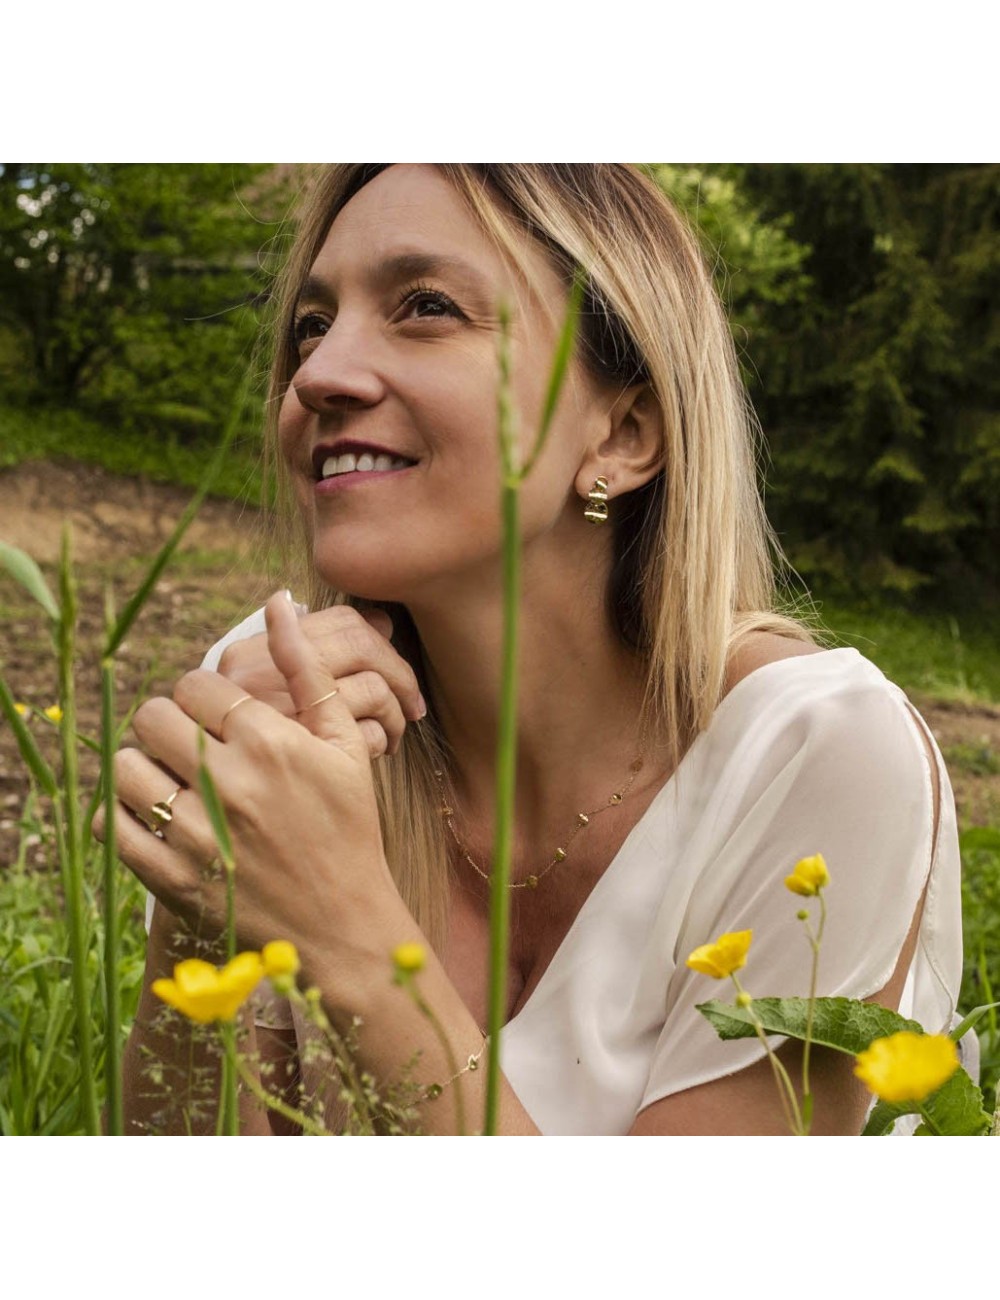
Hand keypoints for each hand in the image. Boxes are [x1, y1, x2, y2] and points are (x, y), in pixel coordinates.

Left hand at [104, 592, 408, 971]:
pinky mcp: (172, 877)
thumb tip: (279, 601)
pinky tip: (158, 819)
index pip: (195, 684)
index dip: (201, 696)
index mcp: (270, 741)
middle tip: (190, 746)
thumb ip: (309, 670)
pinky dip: (125, 815)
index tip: (217, 718)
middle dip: (167, 725)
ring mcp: (197, 833)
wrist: (342, 926)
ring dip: (143, 768)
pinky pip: (113, 824)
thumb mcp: (343, 745)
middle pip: (153, 717)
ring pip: (126, 767)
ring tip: (173, 782)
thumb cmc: (348, 827)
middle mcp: (230, 782)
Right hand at [216, 603, 425, 758]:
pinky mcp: (307, 758)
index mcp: (248, 654)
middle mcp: (259, 679)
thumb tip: (383, 622)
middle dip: (399, 672)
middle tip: (411, 702)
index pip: (340, 620)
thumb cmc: (256, 752)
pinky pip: (368, 733)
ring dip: (395, 713)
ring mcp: (282, 717)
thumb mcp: (264, 693)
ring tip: (391, 733)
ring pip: (373, 688)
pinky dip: (381, 739)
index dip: (378, 637)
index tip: (388, 661)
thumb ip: (314, 653)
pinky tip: (374, 753)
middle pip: (362, 644)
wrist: (228, 829)